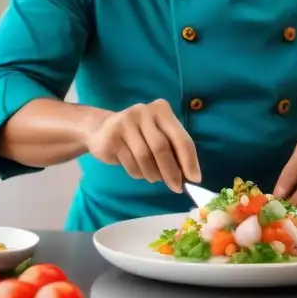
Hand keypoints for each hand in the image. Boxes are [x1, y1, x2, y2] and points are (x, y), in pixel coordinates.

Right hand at [86, 99, 200, 192]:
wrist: (101, 130)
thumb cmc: (139, 135)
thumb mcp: (158, 135)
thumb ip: (174, 150)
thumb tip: (190, 176)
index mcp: (162, 110)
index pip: (181, 137)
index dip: (189, 160)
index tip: (195, 179)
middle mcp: (144, 112)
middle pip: (162, 147)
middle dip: (172, 171)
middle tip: (176, 187)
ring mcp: (126, 122)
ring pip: (145, 157)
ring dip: (153, 174)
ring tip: (155, 177)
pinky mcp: (112, 136)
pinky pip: (130, 163)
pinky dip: (139, 173)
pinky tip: (140, 172)